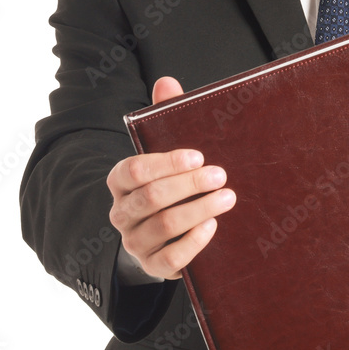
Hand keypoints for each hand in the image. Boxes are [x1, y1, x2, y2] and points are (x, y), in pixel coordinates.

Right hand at [106, 76, 236, 279]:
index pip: (133, 169)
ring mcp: (135, 242)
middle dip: (190, 184)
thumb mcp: (165, 149)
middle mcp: (122, 212)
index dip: (167, 162)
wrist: (161, 235)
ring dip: (199, 209)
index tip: (199, 155)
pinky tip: (214, 227)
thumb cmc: (167, 182)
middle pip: (151, 197)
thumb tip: (167, 82)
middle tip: (221, 175)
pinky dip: (193, 242)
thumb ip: (163, 115)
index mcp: (120, 181)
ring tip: (228, 197)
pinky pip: (170, 259)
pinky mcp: (153, 267)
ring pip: (163, 226)